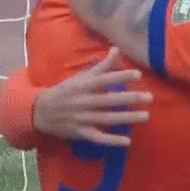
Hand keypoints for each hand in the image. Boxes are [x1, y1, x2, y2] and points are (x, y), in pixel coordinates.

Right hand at [33, 47, 151, 146]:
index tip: (138, 74)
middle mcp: (83, 102)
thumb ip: (102, 65)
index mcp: (83, 86)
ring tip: (146, 116)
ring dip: (127, 118)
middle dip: (130, 99)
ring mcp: (82, 118)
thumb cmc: (66, 91)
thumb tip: (117, 49)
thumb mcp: (81, 76)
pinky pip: (98, 137)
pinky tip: (127, 141)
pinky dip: (112, 141)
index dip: (121, 76)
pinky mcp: (81, 133)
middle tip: (149, 97)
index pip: (104, 79)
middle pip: (109, 100)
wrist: (39, 111)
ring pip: (107, 119)